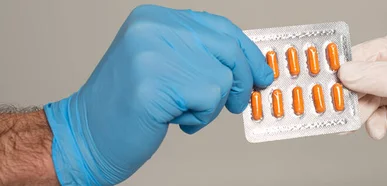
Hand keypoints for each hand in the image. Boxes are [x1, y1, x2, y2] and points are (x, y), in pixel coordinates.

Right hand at [43, 5, 272, 184]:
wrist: (87, 135)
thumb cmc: (126, 107)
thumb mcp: (164, 66)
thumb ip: (200, 56)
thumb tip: (248, 65)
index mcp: (154, 19)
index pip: (219, 26)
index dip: (247, 51)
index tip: (261, 70)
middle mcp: (153, 28)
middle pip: (227, 47)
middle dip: (242, 79)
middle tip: (239, 100)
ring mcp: (153, 53)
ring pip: (221, 76)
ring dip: (211, 105)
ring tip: (181, 111)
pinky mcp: (157, 82)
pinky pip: (209, 98)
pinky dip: (200, 117)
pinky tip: (173, 119)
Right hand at [338, 35, 386, 184]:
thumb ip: (380, 78)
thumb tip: (347, 72)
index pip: (375, 50)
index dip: (353, 62)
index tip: (333, 74)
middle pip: (365, 75)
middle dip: (353, 91)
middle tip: (340, 103)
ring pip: (365, 96)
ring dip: (360, 110)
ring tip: (358, 121)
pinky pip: (371, 113)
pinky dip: (369, 122)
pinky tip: (377, 130)